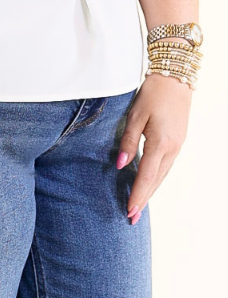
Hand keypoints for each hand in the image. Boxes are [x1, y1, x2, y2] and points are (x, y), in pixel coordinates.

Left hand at [116, 71, 192, 223]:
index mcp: (161, 143)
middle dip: (143, 199)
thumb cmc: (152, 95)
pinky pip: (166, 166)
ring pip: (162, 175)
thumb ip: (128, 141)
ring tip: (138, 206)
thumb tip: (120, 165)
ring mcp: (177, 146)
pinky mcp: (177, 141)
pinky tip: (148, 184)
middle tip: (132, 218)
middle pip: (156, 180)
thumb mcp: (135, 116)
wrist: (175, 80)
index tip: (129, 211)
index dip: (137, 195)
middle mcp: (172, 149)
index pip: (146, 176)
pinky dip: (156, 178)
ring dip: (150, 191)